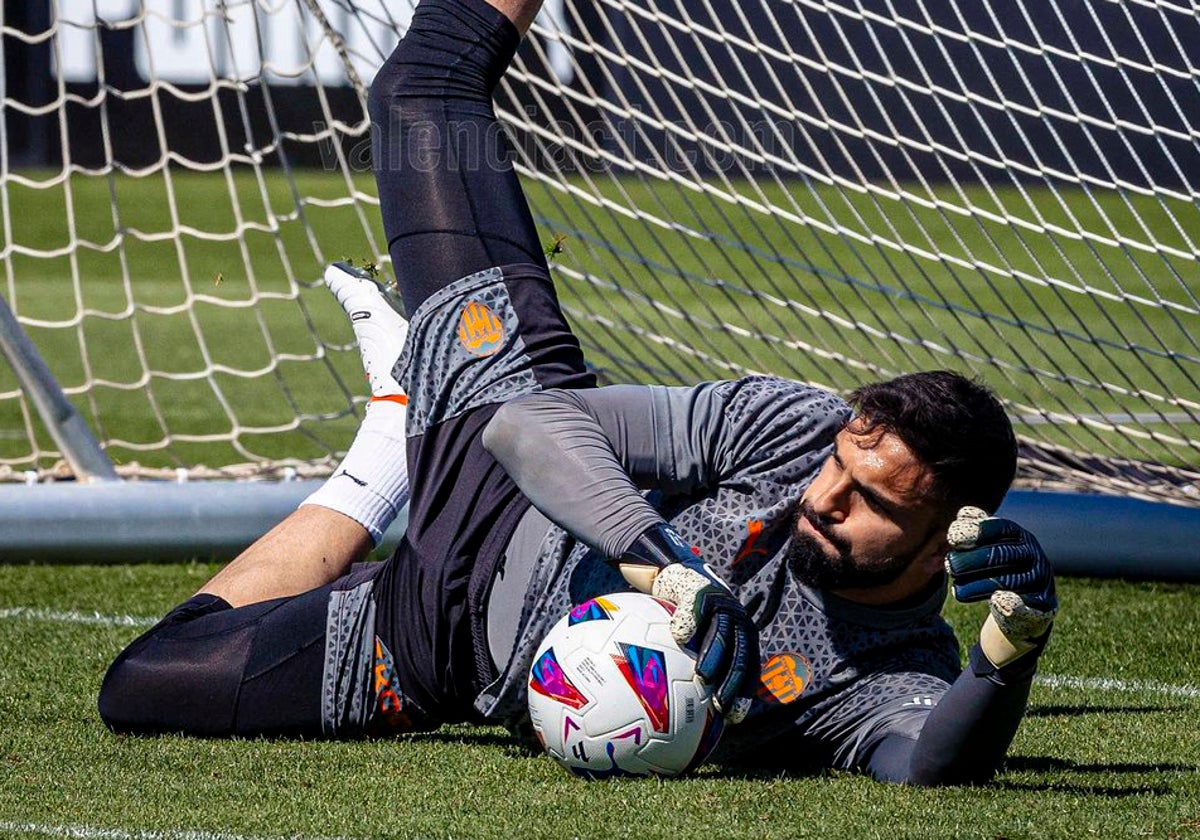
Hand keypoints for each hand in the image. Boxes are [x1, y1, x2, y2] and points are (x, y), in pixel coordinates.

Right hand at [651, 559, 758, 722]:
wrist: (675, 572)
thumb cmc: (684, 614)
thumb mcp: (694, 639)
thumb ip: (695, 665)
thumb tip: (684, 709)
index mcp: (741, 635)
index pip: (748, 668)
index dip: (743, 694)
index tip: (732, 718)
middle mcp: (736, 619)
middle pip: (739, 654)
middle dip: (731, 681)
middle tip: (718, 704)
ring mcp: (720, 602)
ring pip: (722, 631)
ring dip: (714, 654)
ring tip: (702, 676)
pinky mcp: (699, 588)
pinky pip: (696, 606)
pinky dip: (690, 621)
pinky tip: (678, 636)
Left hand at [946, 506, 1057, 665]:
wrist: (1016, 601)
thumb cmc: (992, 565)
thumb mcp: (983, 543)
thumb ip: (970, 527)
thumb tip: (962, 518)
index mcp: (1018, 535)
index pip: (1000, 528)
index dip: (977, 531)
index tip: (953, 540)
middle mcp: (1033, 554)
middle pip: (1002, 554)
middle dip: (971, 560)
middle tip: (950, 566)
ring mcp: (1040, 580)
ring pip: (1010, 581)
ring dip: (979, 586)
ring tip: (957, 591)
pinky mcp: (1043, 606)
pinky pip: (1030, 605)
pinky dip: (1014, 603)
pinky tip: (997, 600)